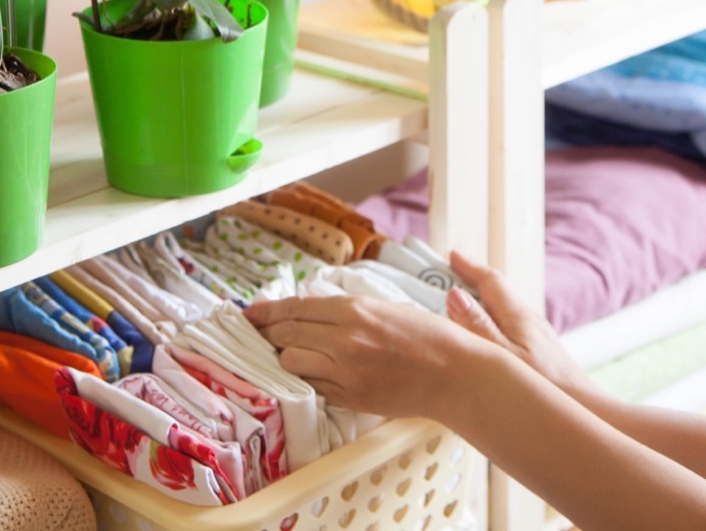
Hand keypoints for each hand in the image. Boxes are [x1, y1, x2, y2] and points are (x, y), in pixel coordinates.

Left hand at [243, 294, 484, 420]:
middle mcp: (345, 339)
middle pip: (286, 334)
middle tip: (256, 335)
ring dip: (283, 358)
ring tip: (283, 356)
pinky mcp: (351, 397)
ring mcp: (346, 372)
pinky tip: (306, 374)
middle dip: (266, 334)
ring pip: (291, 363)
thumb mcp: (385, 307)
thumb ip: (346, 310)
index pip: (295, 308)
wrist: (457, 375)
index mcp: (354, 310)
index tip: (248, 313)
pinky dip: (304, 379)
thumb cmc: (428, 336)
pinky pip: (313, 386)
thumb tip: (310, 311)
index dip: (266, 311)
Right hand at [445, 251, 593, 396]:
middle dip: (472, 280)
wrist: (588, 410)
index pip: (490, 280)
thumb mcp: (503, 356)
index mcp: (518, 315)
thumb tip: (454, 295)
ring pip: (503, 308)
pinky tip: (484, 339)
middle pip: (497, 291)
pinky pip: (509, 325)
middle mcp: (529, 319)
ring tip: (458, 307)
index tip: (450, 256)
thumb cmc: (545, 386)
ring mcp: (537, 335)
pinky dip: (490, 320)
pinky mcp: (540, 351)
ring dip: (481, 301)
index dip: (468, 266)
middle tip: (446, 277)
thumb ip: (477, 326)